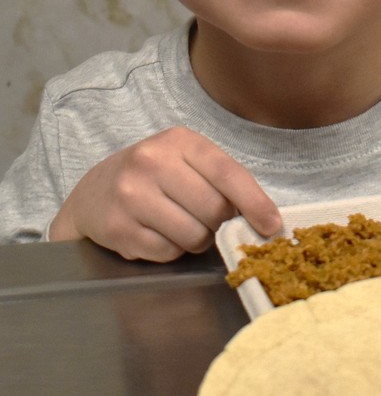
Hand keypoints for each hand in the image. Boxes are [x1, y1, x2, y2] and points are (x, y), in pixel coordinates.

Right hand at [49, 126, 281, 261]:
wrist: (93, 192)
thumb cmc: (155, 176)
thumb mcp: (187, 161)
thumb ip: (223, 181)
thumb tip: (265, 219)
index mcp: (179, 141)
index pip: (228, 173)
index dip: (255, 202)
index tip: (272, 225)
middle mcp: (151, 163)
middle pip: (214, 210)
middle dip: (221, 223)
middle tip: (210, 220)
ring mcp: (131, 196)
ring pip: (194, 236)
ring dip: (198, 240)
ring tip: (181, 225)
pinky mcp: (118, 228)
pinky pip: (168, 253)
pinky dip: (172, 250)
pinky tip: (158, 233)